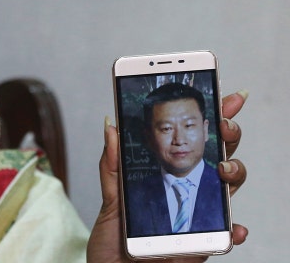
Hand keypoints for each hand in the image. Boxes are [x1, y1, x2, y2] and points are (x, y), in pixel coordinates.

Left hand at [86, 90, 248, 261]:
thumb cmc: (112, 242)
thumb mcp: (110, 199)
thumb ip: (113, 164)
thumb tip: (110, 124)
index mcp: (170, 179)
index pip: (197, 145)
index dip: (215, 120)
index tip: (226, 97)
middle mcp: (188, 196)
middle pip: (220, 160)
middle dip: (229, 137)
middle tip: (224, 125)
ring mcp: (196, 220)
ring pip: (227, 192)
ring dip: (234, 174)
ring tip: (224, 168)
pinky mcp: (198, 247)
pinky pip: (223, 238)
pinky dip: (233, 232)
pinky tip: (234, 227)